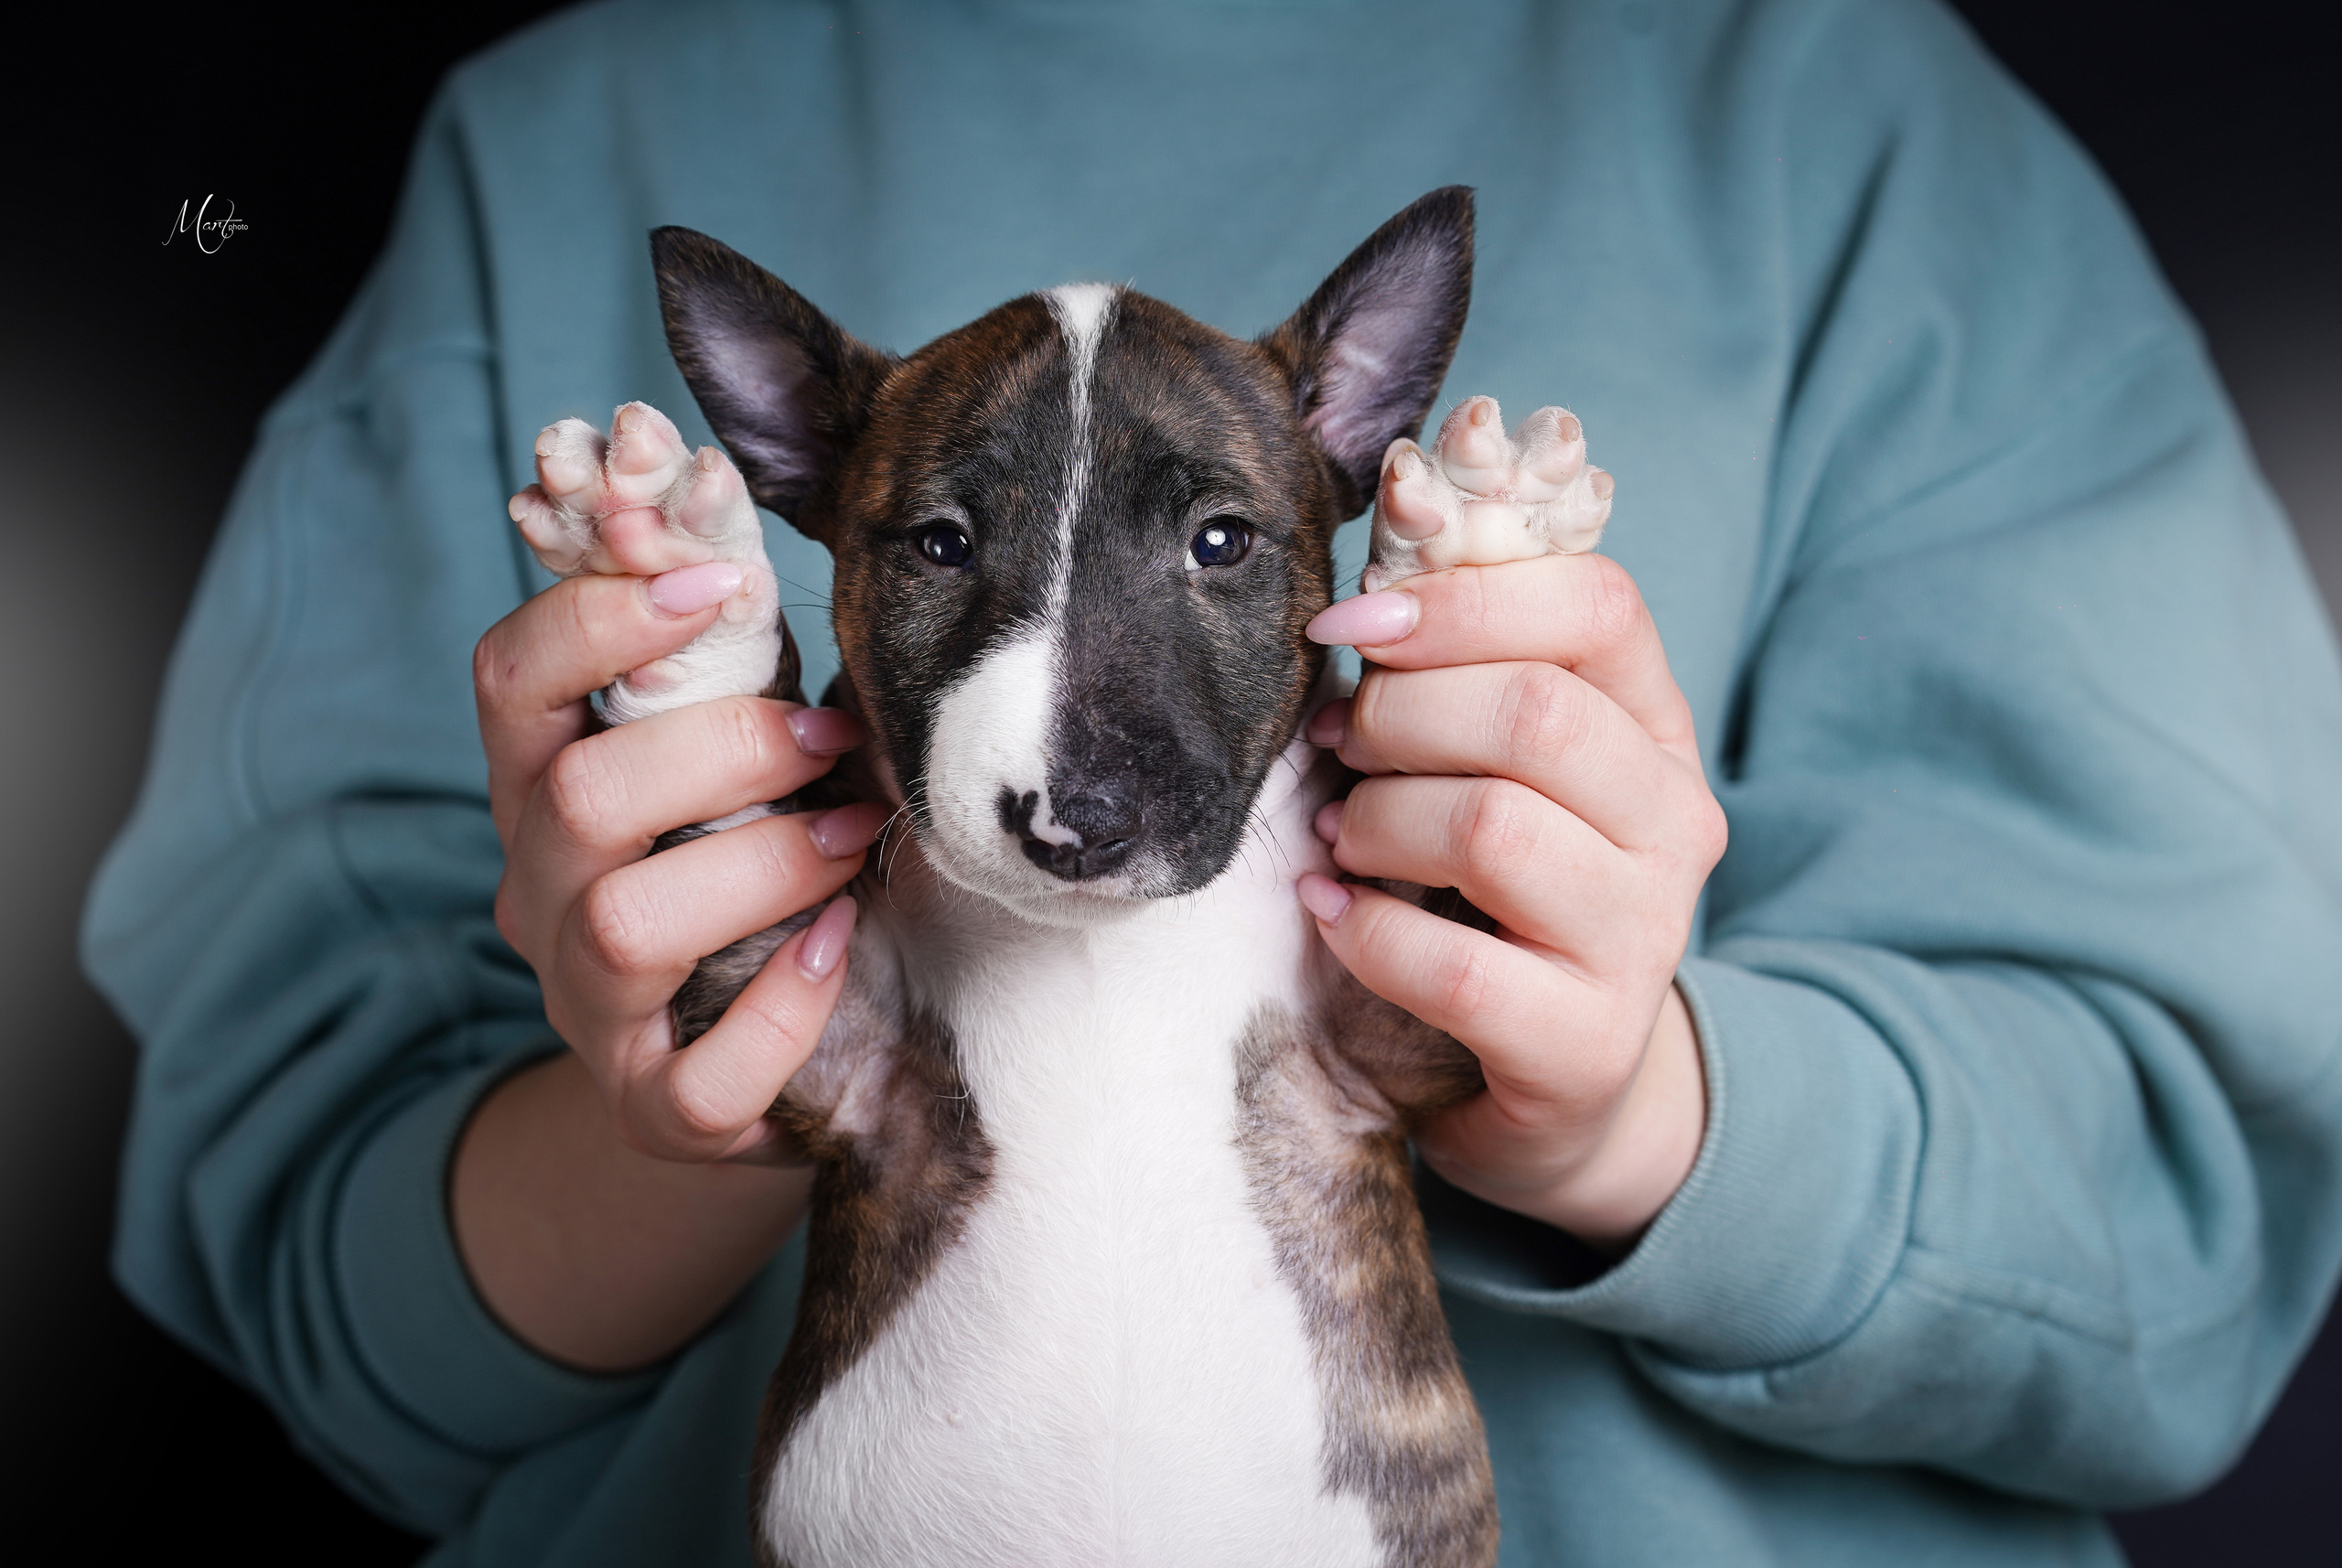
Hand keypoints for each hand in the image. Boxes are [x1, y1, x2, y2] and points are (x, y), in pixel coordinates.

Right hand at [473, 560, 886, 1162]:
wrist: (754, 1065)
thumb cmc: (755, 869)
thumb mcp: (738, 760)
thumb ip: (730, 675)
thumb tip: (743, 535)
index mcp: (545, 785)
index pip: (508, 678)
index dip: (599, 615)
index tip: (718, 583)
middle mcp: (539, 893)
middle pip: (576, 798)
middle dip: (723, 751)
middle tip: (831, 742)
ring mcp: (585, 1009)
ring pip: (625, 926)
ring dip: (760, 868)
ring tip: (848, 844)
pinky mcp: (651, 1108)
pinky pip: (697, 1082)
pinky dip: (782, 1014)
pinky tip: (838, 951)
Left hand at [1298, 553, 1725, 1248]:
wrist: (1562, 1082)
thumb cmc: (1498, 892)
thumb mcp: (1495, 761)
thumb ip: (1455, 664)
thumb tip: (1375, 552)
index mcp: (1657, 726)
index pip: (1599, 606)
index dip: (1461, 595)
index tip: (1353, 622)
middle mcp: (1676, 824)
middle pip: (1534, 711)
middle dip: (1399, 716)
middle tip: (1341, 748)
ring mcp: (1644, 938)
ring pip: (1494, 827)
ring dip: (1378, 821)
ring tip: (1341, 837)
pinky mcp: (1587, 1042)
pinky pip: (1457, 967)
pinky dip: (1366, 930)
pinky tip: (1333, 910)